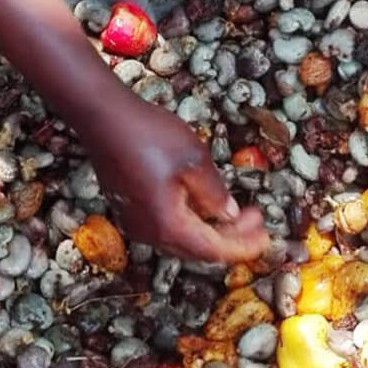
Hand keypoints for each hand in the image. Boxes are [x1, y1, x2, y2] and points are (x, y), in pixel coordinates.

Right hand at [85, 92, 267, 262]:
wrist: (102, 117)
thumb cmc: (148, 134)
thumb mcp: (194, 160)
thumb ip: (215, 194)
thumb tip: (229, 215)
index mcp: (169, 225)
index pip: (214, 250)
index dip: (243, 246)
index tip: (265, 237)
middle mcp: (150, 233)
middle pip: (198, 250)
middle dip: (231, 237)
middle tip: (256, 219)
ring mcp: (137, 224)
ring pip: (183, 240)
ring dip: (212, 229)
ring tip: (237, 211)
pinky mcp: (131, 211)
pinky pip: (167, 228)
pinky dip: (192, 222)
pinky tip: (205, 204)